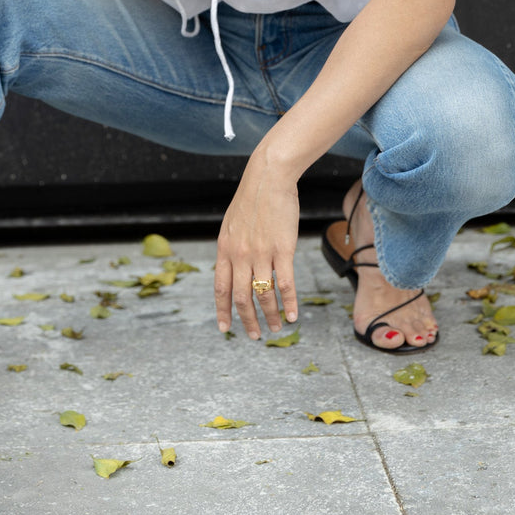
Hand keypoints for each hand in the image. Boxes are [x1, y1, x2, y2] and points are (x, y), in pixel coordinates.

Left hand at [214, 155, 299, 338]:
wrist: (267, 178)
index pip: (220, 288)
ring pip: (263, 295)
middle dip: (247, 321)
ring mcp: (261, 254)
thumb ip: (230, 249)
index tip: (225, 328)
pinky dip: (289, 303)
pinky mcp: (282, 250)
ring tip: (276, 328)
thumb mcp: (231, 225)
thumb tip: (231, 268)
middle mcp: (240, 255)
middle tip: (254, 336)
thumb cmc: (251, 199)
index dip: (223, 310)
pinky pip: (285, 284)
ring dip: (270, 316)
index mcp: (224, 250)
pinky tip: (293, 315)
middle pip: (241, 298)